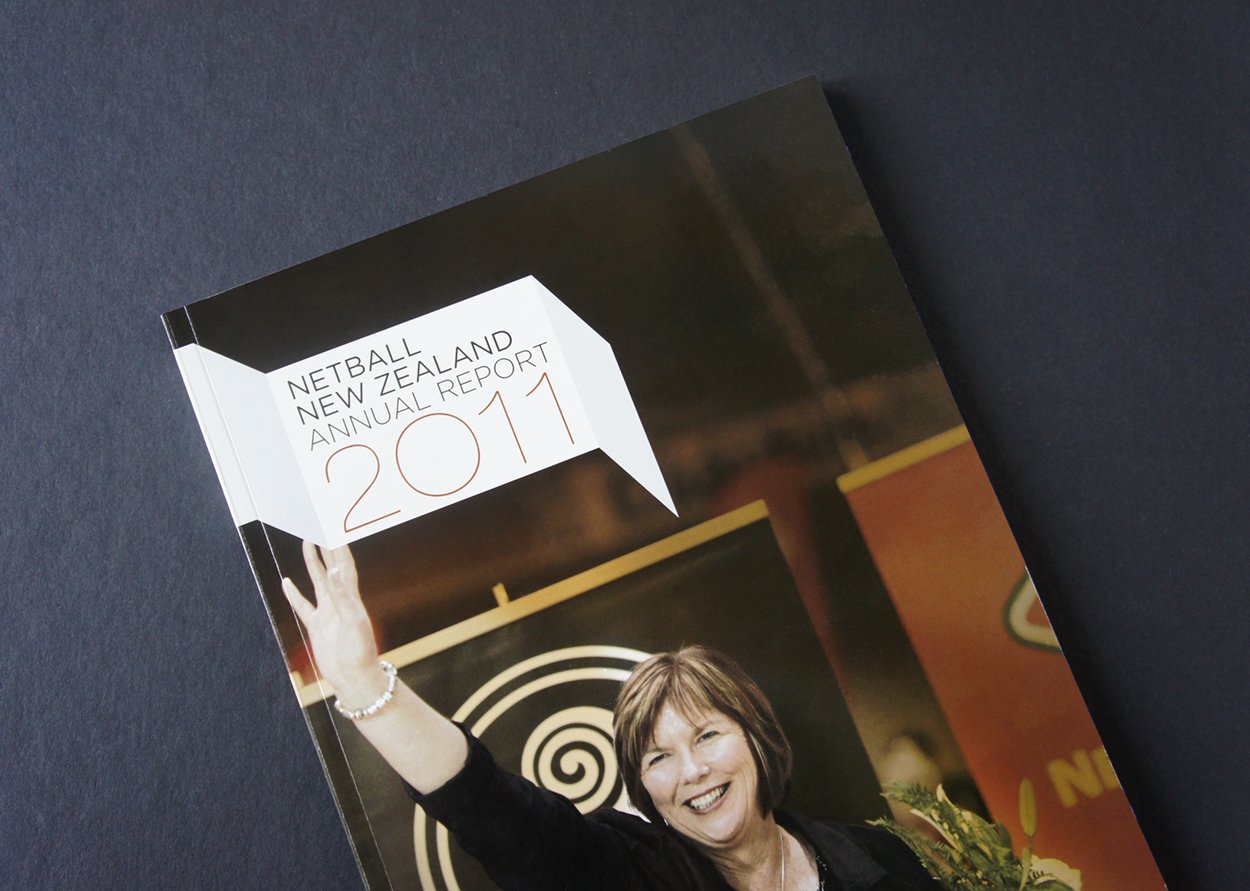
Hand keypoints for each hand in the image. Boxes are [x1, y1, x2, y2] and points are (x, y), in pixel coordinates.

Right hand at [282, 541, 386, 706]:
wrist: (354, 678)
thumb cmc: (359, 652)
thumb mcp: (352, 622)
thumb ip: (342, 597)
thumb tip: (333, 570)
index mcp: (351, 597)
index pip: (344, 564)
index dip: (340, 545)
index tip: (334, 525)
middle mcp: (340, 600)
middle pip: (331, 566)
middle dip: (327, 546)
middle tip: (320, 525)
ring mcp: (328, 612)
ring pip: (318, 581)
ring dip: (312, 562)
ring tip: (306, 543)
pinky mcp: (317, 626)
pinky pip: (303, 605)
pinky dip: (294, 593)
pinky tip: (286, 582)